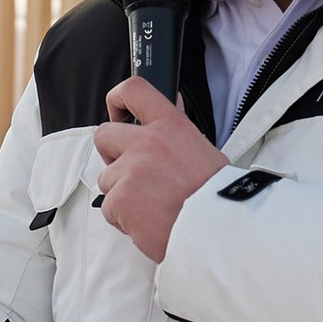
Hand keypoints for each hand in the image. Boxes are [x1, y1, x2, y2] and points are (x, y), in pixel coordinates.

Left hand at [93, 79, 226, 264]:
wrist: (218, 230)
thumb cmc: (215, 196)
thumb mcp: (201, 149)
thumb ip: (174, 133)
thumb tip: (167, 110)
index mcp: (171, 125)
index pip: (134, 90)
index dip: (117, 100)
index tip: (117, 112)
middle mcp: (147, 142)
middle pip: (104, 135)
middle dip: (112, 156)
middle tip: (131, 173)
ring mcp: (131, 170)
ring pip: (107, 179)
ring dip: (122, 194)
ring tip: (152, 206)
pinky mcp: (121, 198)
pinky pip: (109, 208)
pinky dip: (124, 219)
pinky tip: (149, 222)